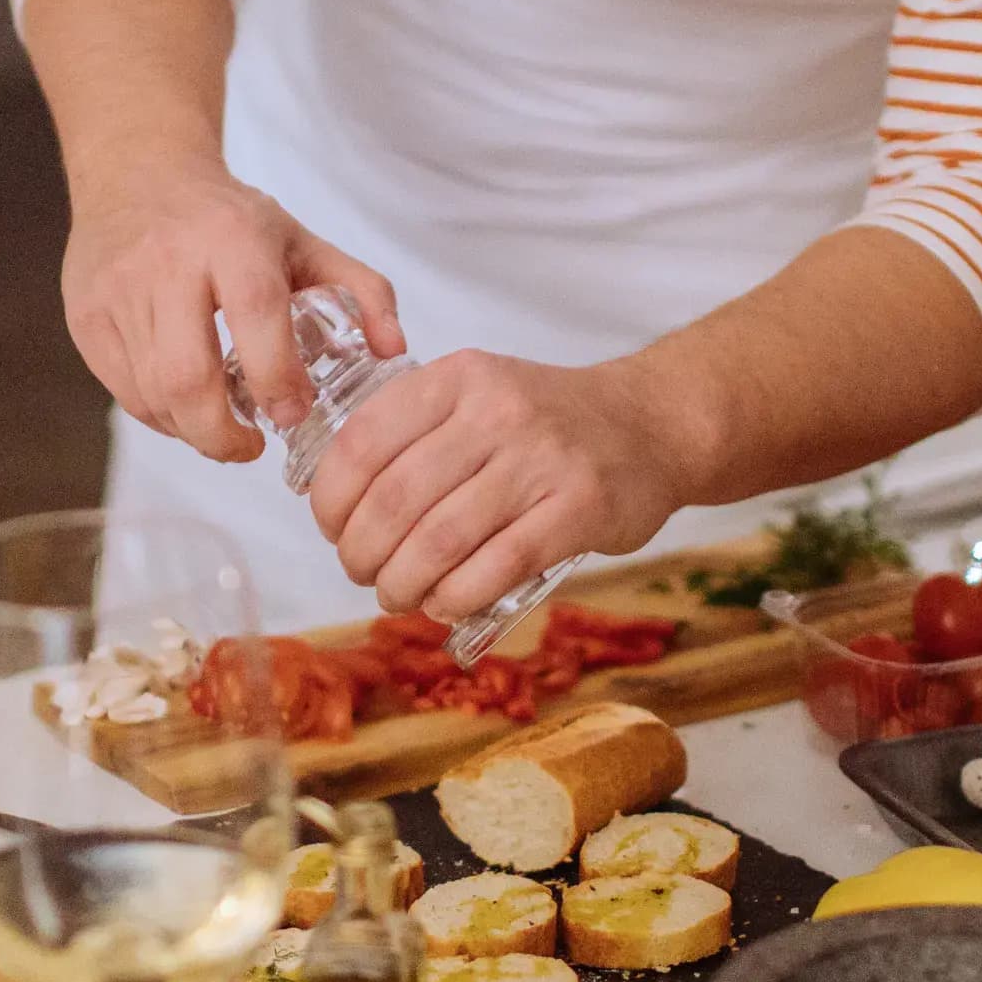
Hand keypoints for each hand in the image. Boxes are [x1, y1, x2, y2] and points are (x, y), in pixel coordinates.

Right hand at [62, 162, 401, 462]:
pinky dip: (159, 414)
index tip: (292, 415)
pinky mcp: (86, 315)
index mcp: (231, 237)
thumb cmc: (229, 218)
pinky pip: (124, 391)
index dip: (275, 377)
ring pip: (152, 393)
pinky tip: (184, 403)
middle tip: (249, 446)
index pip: (254, 314)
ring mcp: (118, 290)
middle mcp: (167, 262)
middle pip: (187, 376)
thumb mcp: (302, 241)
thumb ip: (361, 291)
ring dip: (192, 429)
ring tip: (220, 426)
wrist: (137, 172)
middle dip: (220, 434)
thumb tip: (393, 349)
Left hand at [302, 354, 687, 621]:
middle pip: (394, 500)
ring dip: (403, 584)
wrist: (650, 424)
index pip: (363, 442)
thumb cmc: (547, 421)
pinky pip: (496, 567)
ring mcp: (541, 460)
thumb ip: (414, 430)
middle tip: (363, 572)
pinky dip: (455, 597)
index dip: (331, 499)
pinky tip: (444, 604)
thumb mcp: (478, 392)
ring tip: (398, 595)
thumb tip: (336, 501)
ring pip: (439, 541)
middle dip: (362, 552)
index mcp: (458, 378)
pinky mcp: (579, 509)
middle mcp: (497, 411)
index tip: (331, 528)